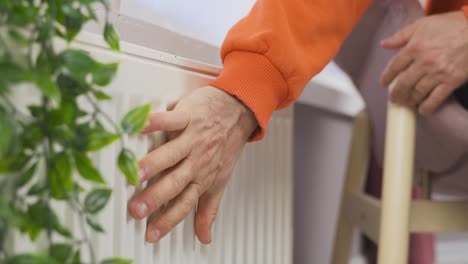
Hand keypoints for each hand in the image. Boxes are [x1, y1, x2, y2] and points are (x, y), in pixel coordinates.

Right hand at [127, 86, 256, 243]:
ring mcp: (193, 139)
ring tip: (137, 173)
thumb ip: (209, 209)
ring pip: (172, 154)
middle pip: (175, 182)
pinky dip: (158, 122)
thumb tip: (205, 237)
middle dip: (156, 198)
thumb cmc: (225, 145)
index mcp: (201, 178)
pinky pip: (172, 120)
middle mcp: (197, 161)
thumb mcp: (219, 180)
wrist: (237, 112)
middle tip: (137, 209)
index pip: (184, 204)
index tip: (151, 234)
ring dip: (155, 163)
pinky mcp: (189, 117)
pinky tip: (143, 126)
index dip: (168, 220)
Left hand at [381, 11, 467, 113]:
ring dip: (409, 100)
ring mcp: (438, 72)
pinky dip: (428, 106)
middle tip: (393, 99)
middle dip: (396, 93)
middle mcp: (424, 61)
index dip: (387, 76)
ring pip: (418, 92)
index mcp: (415, 47)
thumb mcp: (423, 24)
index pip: (394, 66)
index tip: (384, 83)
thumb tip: (384, 44)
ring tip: (406, 103)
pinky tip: (423, 110)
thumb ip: (402, 35)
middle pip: (404, 83)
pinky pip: (436, 98)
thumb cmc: (452, 25)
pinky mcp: (452, 80)